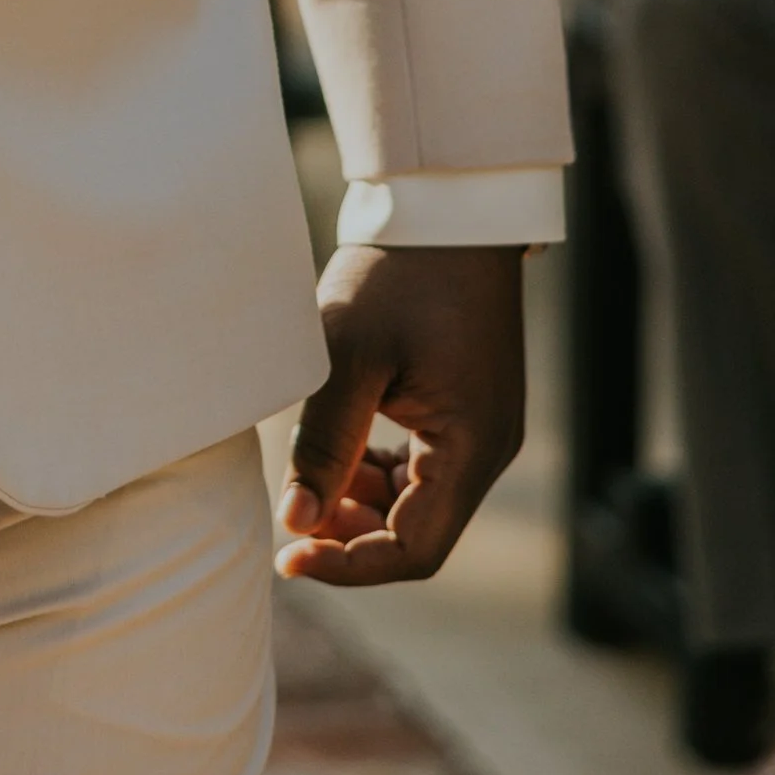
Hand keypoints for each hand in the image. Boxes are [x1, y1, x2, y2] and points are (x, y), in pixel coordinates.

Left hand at [277, 244, 524, 587]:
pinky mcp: (461, 408)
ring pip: (414, 503)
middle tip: (288, 517)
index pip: (415, 549)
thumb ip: (324, 443)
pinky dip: (372, 473)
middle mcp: (486, 449)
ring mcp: (477, 429)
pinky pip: (417, 468)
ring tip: (302, 483)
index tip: (289, 557)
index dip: (351, 565)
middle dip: (350, 536)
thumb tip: (295, 523)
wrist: (443, 210)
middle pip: (416, 533)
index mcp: (472, 446)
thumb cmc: (397, 272)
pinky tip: (331, 452)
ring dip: (357, 505)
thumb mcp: (348, 355)